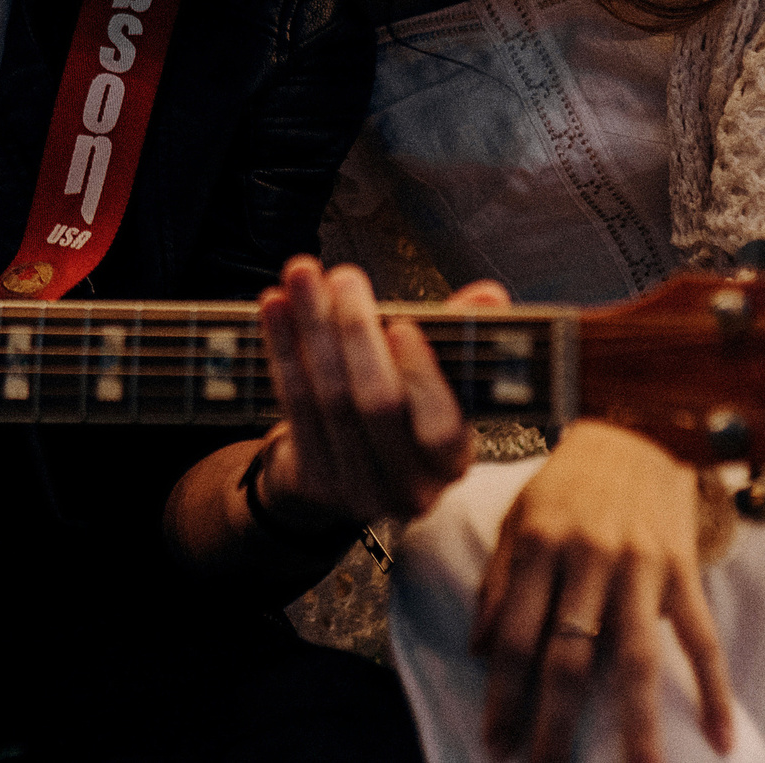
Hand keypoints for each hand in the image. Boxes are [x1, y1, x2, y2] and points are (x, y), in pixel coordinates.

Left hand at [253, 257, 510, 529]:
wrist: (342, 465)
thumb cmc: (400, 408)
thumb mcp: (435, 378)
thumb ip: (458, 338)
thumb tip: (490, 295)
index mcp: (452, 462)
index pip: (441, 427)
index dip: (421, 376)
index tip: (402, 325)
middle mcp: (410, 488)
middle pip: (377, 404)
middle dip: (357, 332)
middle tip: (345, 276)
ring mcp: (358, 490)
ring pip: (329, 398)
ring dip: (312, 327)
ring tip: (302, 273)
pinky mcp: (313, 480)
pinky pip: (293, 403)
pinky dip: (282, 348)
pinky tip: (274, 306)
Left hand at [471, 421, 732, 762]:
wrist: (636, 434)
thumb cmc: (566, 485)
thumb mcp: (517, 518)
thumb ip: (497, 582)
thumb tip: (479, 650)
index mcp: (539, 546)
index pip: (517, 637)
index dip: (504, 695)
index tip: (494, 743)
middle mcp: (588, 559)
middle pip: (570, 658)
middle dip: (556, 724)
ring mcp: (640, 567)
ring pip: (637, 659)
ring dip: (637, 725)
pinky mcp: (683, 572)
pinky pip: (702, 639)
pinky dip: (713, 690)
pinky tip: (719, 737)